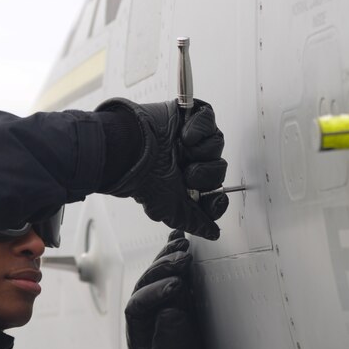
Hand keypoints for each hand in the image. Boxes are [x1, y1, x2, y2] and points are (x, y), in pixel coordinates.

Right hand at [95, 98, 228, 239]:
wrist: (130, 150)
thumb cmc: (142, 179)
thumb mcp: (169, 209)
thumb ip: (194, 221)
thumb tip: (213, 233)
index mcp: (186, 181)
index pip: (214, 190)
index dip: (217, 197)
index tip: (215, 200)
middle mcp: (189, 159)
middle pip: (218, 168)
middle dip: (206, 176)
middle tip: (188, 175)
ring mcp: (190, 137)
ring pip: (216, 144)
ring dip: (202, 152)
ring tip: (183, 152)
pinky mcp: (189, 116)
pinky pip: (209, 119)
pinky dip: (200, 128)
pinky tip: (184, 136)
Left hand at [125, 230, 222, 348]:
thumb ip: (169, 338)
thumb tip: (171, 311)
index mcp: (137, 328)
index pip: (138, 303)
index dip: (155, 293)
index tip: (175, 288)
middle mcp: (147, 312)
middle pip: (147, 282)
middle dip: (163, 268)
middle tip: (182, 259)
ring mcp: (162, 303)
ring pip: (160, 275)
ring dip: (170, 257)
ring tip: (183, 244)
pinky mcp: (180, 299)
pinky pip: (177, 275)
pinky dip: (177, 256)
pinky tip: (181, 238)